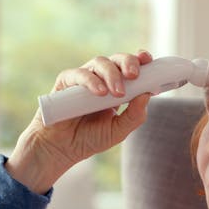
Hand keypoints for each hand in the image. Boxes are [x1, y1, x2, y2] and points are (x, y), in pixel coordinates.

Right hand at [6, 50, 153, 193]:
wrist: (61, 149)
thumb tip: (148, 94)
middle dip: (128, 63)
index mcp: (118, 88)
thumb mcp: (118, 131)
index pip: (131, 68)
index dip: (140, 60)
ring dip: (112, 74)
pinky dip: (91, 81)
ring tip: (117, 93)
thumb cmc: (90, 139)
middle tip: (134, 76)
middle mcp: (102, 79)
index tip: (148, 59)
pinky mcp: (66, 82)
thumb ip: (134, 115)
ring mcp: (84, 78)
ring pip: (100, 62)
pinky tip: (99, 92)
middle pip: (117, 60)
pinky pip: (79, 74)